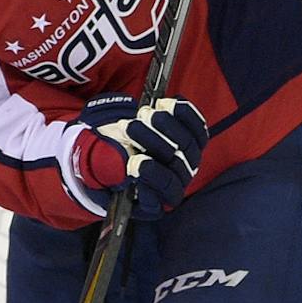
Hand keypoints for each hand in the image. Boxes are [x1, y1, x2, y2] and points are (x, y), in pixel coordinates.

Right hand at [69, 95, 208, 217]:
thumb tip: (119, 165)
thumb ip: (110, 168)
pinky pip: (197, 126)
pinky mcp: (195, 139)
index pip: (166, 192)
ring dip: (165, 126)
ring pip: (186, 144)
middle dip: (152, 143)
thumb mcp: (104, 168)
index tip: (135, 162)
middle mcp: (177, 181)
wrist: (123, 146)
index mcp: (157, 199)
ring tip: (143, 113)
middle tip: (128, 127)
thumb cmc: (111, 161)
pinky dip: (183, 113)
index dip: (153, 177)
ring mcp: (189, 160)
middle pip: (176, 164)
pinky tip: (165, 103)